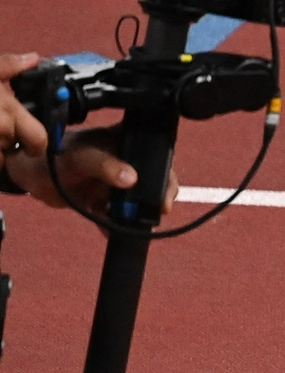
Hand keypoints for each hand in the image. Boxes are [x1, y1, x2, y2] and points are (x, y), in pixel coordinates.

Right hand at [1, 52, 50, 159]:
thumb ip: (8, 65)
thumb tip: (34, 58)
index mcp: (10, 110)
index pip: (39, 140)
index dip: (37, 144)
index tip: (32, 143)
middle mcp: (2, 129)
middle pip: (16, 147)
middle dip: (11, 142)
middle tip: (2, 131)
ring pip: (0, 156)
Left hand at [5, 125, 172, 215]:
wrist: (30, 176)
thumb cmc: (54, 155)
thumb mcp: (80, 157)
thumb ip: (104, 165)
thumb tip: (132, 179)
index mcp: (126, 141)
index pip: (157, 154)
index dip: (166, 173)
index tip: (166, 194)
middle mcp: (127, 160)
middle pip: (154, 181)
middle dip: (156, 199)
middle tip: (158, 212)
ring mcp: (118, 181)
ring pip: (138, 201)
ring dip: (138, 215)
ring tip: (134, 225)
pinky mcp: (107, 200)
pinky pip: (119, 215)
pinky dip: (118, 225)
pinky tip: (114, 232)